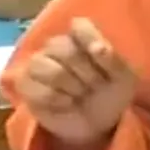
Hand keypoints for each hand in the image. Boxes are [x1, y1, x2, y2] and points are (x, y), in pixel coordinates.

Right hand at [13, 18, 137, 144]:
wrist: (98, 123)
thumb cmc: (111, 93)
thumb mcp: (123, 78)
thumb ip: (112, 59)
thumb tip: (97, 47)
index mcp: (81, 37)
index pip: (79, 25)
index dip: (90, 40)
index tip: (101, 55)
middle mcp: (56, 46)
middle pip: (63, 48)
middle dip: (86, 72)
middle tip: (96, 86)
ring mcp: (38, 64)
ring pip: (46, 67)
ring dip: (70, 86)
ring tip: (80, 95)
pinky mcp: (25, 85)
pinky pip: (36, 89)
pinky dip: (57, 100)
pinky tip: (67, 104)